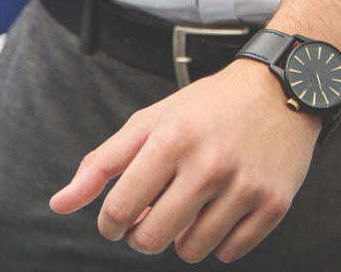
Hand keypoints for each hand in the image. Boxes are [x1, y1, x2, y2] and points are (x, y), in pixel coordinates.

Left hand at [49, 60, 320, 262]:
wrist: (281, 88)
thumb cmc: (208, 106)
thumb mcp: (152, 121)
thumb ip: (102, 163)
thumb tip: (59, 205)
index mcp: (172, 139)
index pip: (119, 211)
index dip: (112, 224)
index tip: (121, 218)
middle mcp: (209, 165)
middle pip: (152, 240)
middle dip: (145, 235)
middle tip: (156, 214)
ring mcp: (245, 186)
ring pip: (192, 251)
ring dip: (185, 237)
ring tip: (194, 207)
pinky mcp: (274, 203)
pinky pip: (231, 252)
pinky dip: (221, 240)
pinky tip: (223, 210)